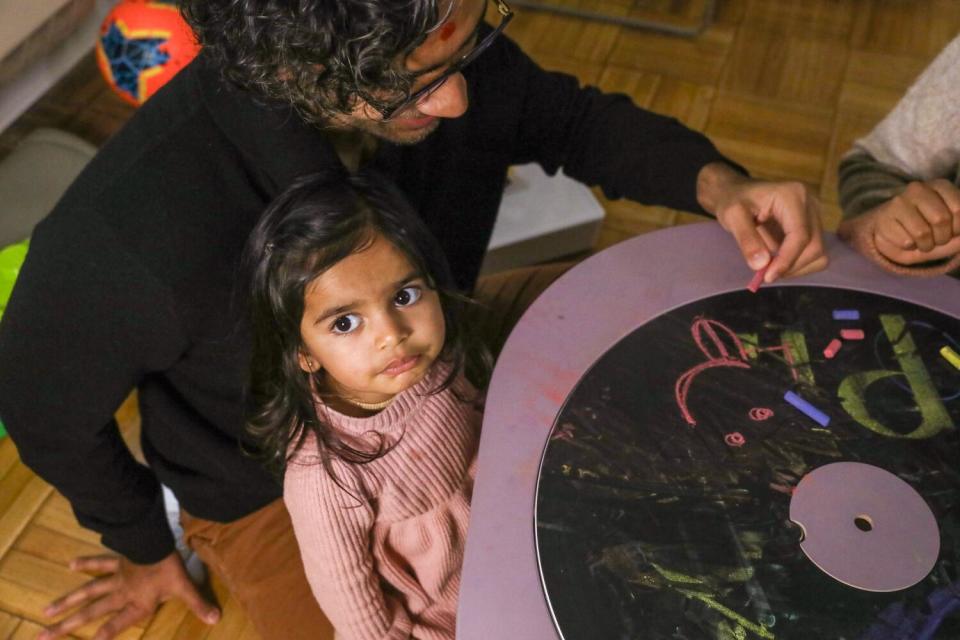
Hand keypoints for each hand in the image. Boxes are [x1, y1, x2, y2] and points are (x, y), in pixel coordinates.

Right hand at [38, 552, 219, 639]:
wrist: (156, 540)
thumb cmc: (169, 566)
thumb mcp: (185, 587)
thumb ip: (198, 604)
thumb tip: (216, 619)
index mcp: (137, 604)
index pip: (116, 625)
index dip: (104, 636)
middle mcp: (121, 594)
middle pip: (90, 613)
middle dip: (67, 626)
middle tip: (42, 636)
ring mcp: (116, 577)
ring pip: (87, 592)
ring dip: (67, 601)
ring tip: (46, 611)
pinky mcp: (116, 561)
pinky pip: (99, 563)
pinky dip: (86, 563)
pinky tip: (71, 564)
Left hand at [697, 163, 827, 280]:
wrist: (737, 194)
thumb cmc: (733, 200)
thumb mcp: (732, 216)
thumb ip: (746, 239)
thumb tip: (761, 265)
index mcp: (793, 195)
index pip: (800, 235)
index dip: (787, 260)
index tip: (767, 277)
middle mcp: (810, 204)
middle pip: (814, 246)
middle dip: (791, 266)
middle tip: (765, 275)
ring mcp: (814, 215)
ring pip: (818, 253)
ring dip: (796, 267)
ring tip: (770, 267)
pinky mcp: (813, 227)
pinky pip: (813, 254)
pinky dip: (798, 264)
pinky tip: (778, 261)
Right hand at [844, 179, 959, 263]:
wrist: (892, 232)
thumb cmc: (928, 228)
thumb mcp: (951, 226)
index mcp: (940, 186)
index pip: (958, 208)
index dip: (958, 228)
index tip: (952, 231)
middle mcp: (918, 189)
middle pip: (941, 220)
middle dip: (942, 238)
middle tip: (936, 240)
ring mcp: (898, 202)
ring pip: (923, 233)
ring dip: (926, 245)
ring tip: (922, 242)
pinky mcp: (884, 218)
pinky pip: (906, 242)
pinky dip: (910, 247)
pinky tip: (905, 240)